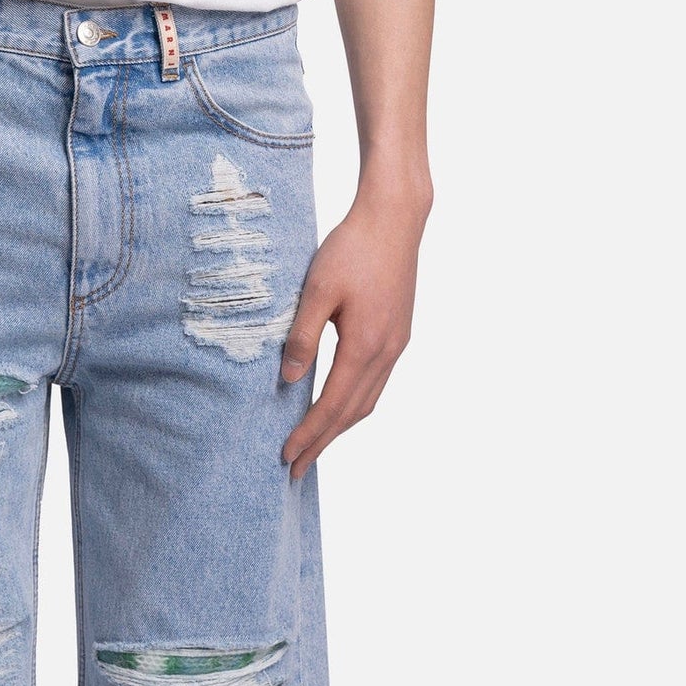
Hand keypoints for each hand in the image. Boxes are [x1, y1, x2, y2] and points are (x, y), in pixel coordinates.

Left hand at [280, 186, 429, 478]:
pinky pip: (375, 384)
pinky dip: (354, 406)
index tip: (287, 456)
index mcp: (365, 346)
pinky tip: (339, 409)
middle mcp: (386, 352)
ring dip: (340, 428)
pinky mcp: (399, 334)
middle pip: (351, 413)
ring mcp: (397, 345)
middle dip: (322, 442)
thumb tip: (287, 380)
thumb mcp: (317, 290)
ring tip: (315, 445)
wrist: (395, 217)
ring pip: (367, 402)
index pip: (331, 405)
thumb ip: (301, 336)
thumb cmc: (352, 247)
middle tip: (295, 468)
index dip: (308, 434)